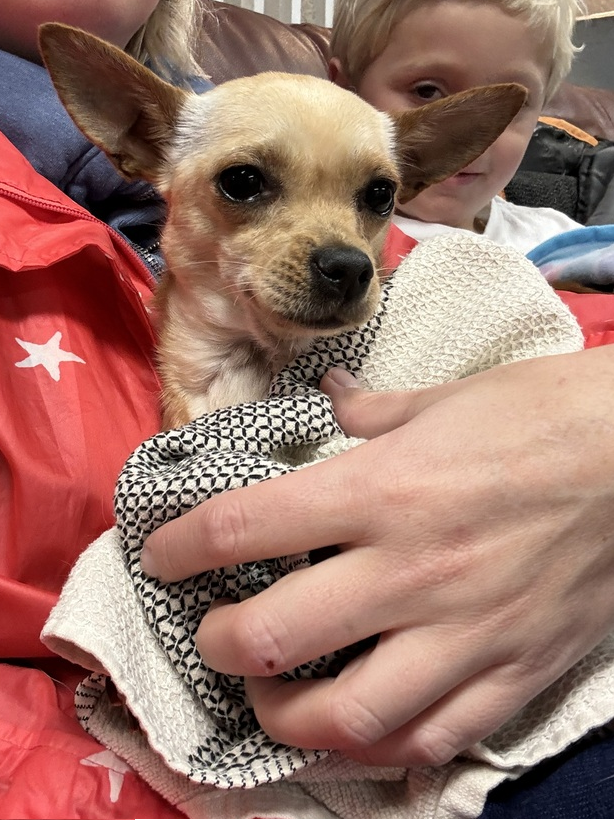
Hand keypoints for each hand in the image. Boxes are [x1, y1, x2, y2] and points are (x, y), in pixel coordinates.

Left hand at [142, 346, 613, 766]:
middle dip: (220, 644)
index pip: (247, 527)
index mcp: (385, 490)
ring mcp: (464, 633)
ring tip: (271, 697)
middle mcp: (413, 570)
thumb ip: (373, 412)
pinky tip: (357, 732)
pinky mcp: (512, 671)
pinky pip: (434, 739)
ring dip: (285, 720)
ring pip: (348, 719)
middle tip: (214, 634)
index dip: (183, 545)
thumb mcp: (446, 398)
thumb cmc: (542, 415)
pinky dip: (381, 750)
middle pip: (276, 636)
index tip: (163, 555)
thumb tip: (332, 400)